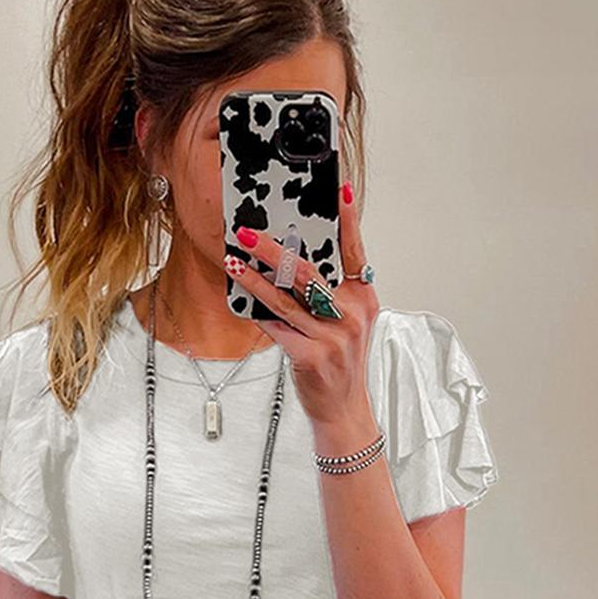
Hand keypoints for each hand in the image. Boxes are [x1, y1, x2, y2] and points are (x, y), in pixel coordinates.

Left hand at [226, 177, 378, 428]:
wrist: (342, 409)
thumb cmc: (339, 360)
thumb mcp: (347, 321)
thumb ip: (331, 291)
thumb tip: (294, 259)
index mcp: (363, 298)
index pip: (353, 251)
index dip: (346, 220)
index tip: (336, 189)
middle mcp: (351, 315)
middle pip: (309, 272)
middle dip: (276, 249)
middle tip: (249, 232)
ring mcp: (332, 337)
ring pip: (286, 299)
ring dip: (255, 278)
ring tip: (234, 261)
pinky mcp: (311, 357)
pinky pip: (278, 327)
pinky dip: (259, 312)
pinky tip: (241, 297)